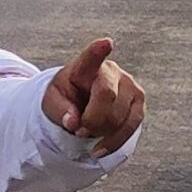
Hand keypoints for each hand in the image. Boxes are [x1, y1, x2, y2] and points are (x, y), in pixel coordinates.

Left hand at [43, 36, 145, 152]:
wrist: (82, 104)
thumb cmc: (66, 98)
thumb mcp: (52, 102)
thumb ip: (60, 111)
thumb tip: (73, 123)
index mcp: (86, 66)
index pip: (91, 57)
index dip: (98, 51)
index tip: (106, 43)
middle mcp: (112, 71)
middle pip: (106, 97)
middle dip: (90, 120)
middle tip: (77, 128)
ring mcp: (130, 86)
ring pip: (119, 117)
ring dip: (100, 132)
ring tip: (87, 130)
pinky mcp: (139, 104)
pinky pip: (130, 128)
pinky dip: (113, 143)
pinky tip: (99, 149)